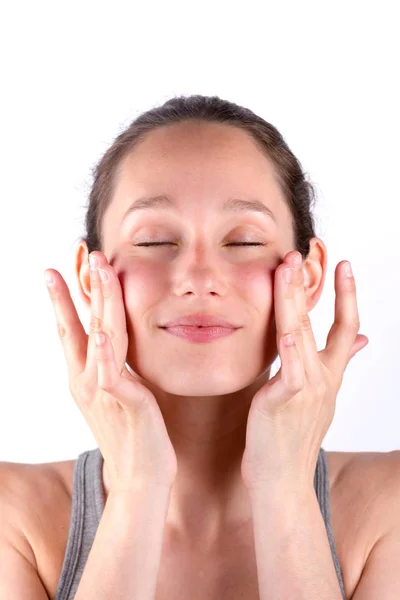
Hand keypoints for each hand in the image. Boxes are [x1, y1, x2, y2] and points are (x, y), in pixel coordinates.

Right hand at [45, 251, 176, 491]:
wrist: (141, 477)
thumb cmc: (133, 434)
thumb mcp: (118, 393)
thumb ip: (113, 366)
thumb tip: (113, 342)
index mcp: (87, 375)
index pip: (73, 327)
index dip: (68, 296)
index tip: (65, 265)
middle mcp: (88, 379)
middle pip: (80, 325)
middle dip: (79, 286)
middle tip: (78, 252)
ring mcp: (103, 392)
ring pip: (97, 339)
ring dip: (95, 303)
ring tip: (93, 270)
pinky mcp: (125, 405)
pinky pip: (112, 376)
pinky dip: (105, 354)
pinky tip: (100, 334)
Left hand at [241, 250, 368, 492]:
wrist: (281, 480)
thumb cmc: (292, 437)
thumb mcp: (321, 396)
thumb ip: (337, 363)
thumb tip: (362, 339)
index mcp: (329, 375)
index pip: (346, 327)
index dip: (348, 295)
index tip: (345, 265)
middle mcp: (322, 379)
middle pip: (318, 323)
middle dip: (307, 286)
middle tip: (300, 254)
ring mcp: (306, 390)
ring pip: (301, 337)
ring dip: (292, 301)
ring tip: (286, 271)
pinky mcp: (284, 403)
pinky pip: (290, 372)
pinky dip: (290, 349)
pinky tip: (287, 328)